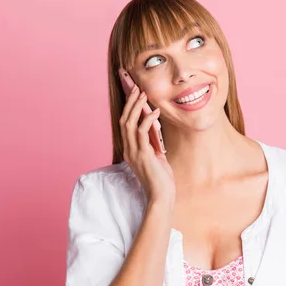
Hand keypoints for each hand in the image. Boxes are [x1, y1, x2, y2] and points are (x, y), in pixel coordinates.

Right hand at [120, 85, 175, 206]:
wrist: (162, 196)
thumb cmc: (161, 179)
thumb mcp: (157, 157)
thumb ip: (153, 143)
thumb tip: (155, 128)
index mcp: (130, 151)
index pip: (125, 125)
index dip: (129, 109)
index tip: (135, 95)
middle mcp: (128, 150)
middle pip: (124, 121)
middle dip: (130, 103)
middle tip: (137, 89)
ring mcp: (134, 153)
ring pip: (129, 124)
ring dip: (136, 108)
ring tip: (143, 95)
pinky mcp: (143, 155)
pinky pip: (141, 133)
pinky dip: (147, 120)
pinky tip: (154, 112)